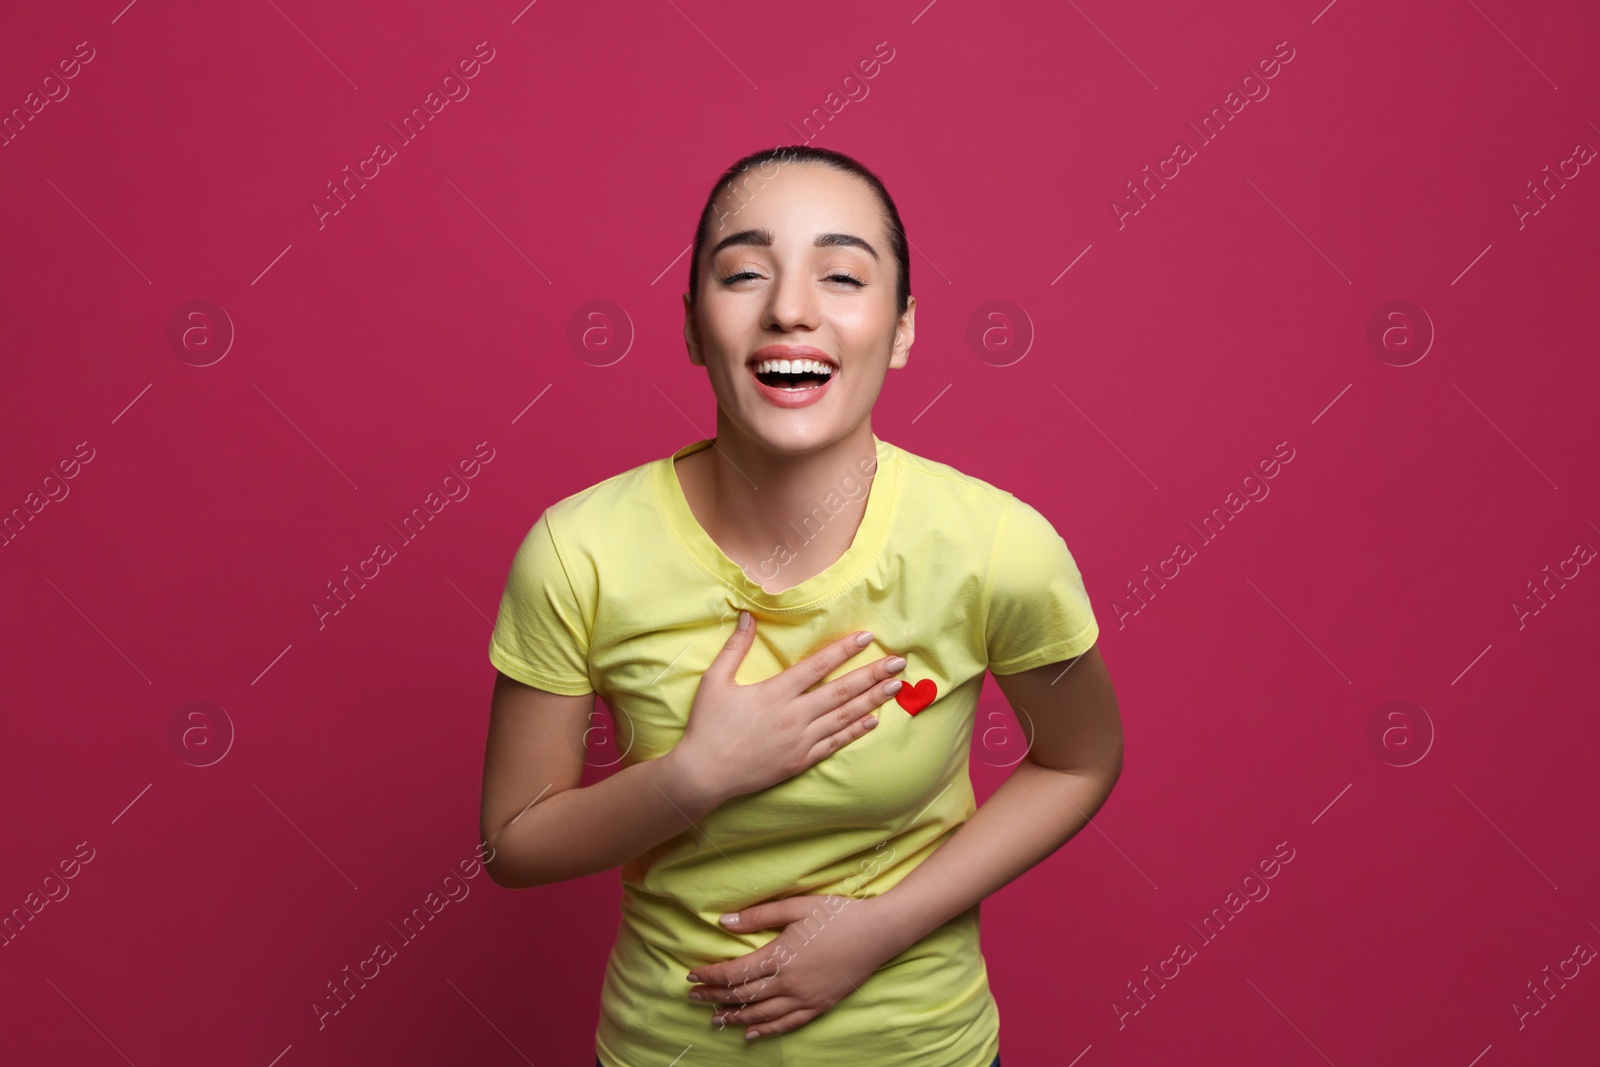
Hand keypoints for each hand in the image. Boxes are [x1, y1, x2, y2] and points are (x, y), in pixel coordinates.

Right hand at [669, 612, 906, 805]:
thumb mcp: (715, 681)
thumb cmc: (707, 726)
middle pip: (841, 691)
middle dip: (872, 675)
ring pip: (844, 717)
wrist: (705, 774)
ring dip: (872, 701)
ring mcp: (800, 740)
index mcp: (775, 693)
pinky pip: (834, 743)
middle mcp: (794, 715)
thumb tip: (746, 617)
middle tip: (899, 663)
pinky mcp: (800, 760)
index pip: (818, 666)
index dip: (844, 650)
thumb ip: (734, 648)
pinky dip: (855, 731)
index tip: (867, 637)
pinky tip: (872, 721)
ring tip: (895, 687)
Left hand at [684, 894, 900, 1038]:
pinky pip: (787, 1024)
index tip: (692, 976)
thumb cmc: (837, 914)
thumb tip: (724, 922)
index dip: (710, 976)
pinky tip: (752, 1034)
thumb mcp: (796, 907)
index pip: (734, 973)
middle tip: (694, 999)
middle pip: (743, 996)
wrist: (878, 932)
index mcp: (780, 957)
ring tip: (716, 1019)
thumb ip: (759, 915)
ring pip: (762, 1015)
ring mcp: (805, 998)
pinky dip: (767, 1031)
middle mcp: (789, 984)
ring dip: (735, 1018)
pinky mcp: (820, 1006)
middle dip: (714, 998)